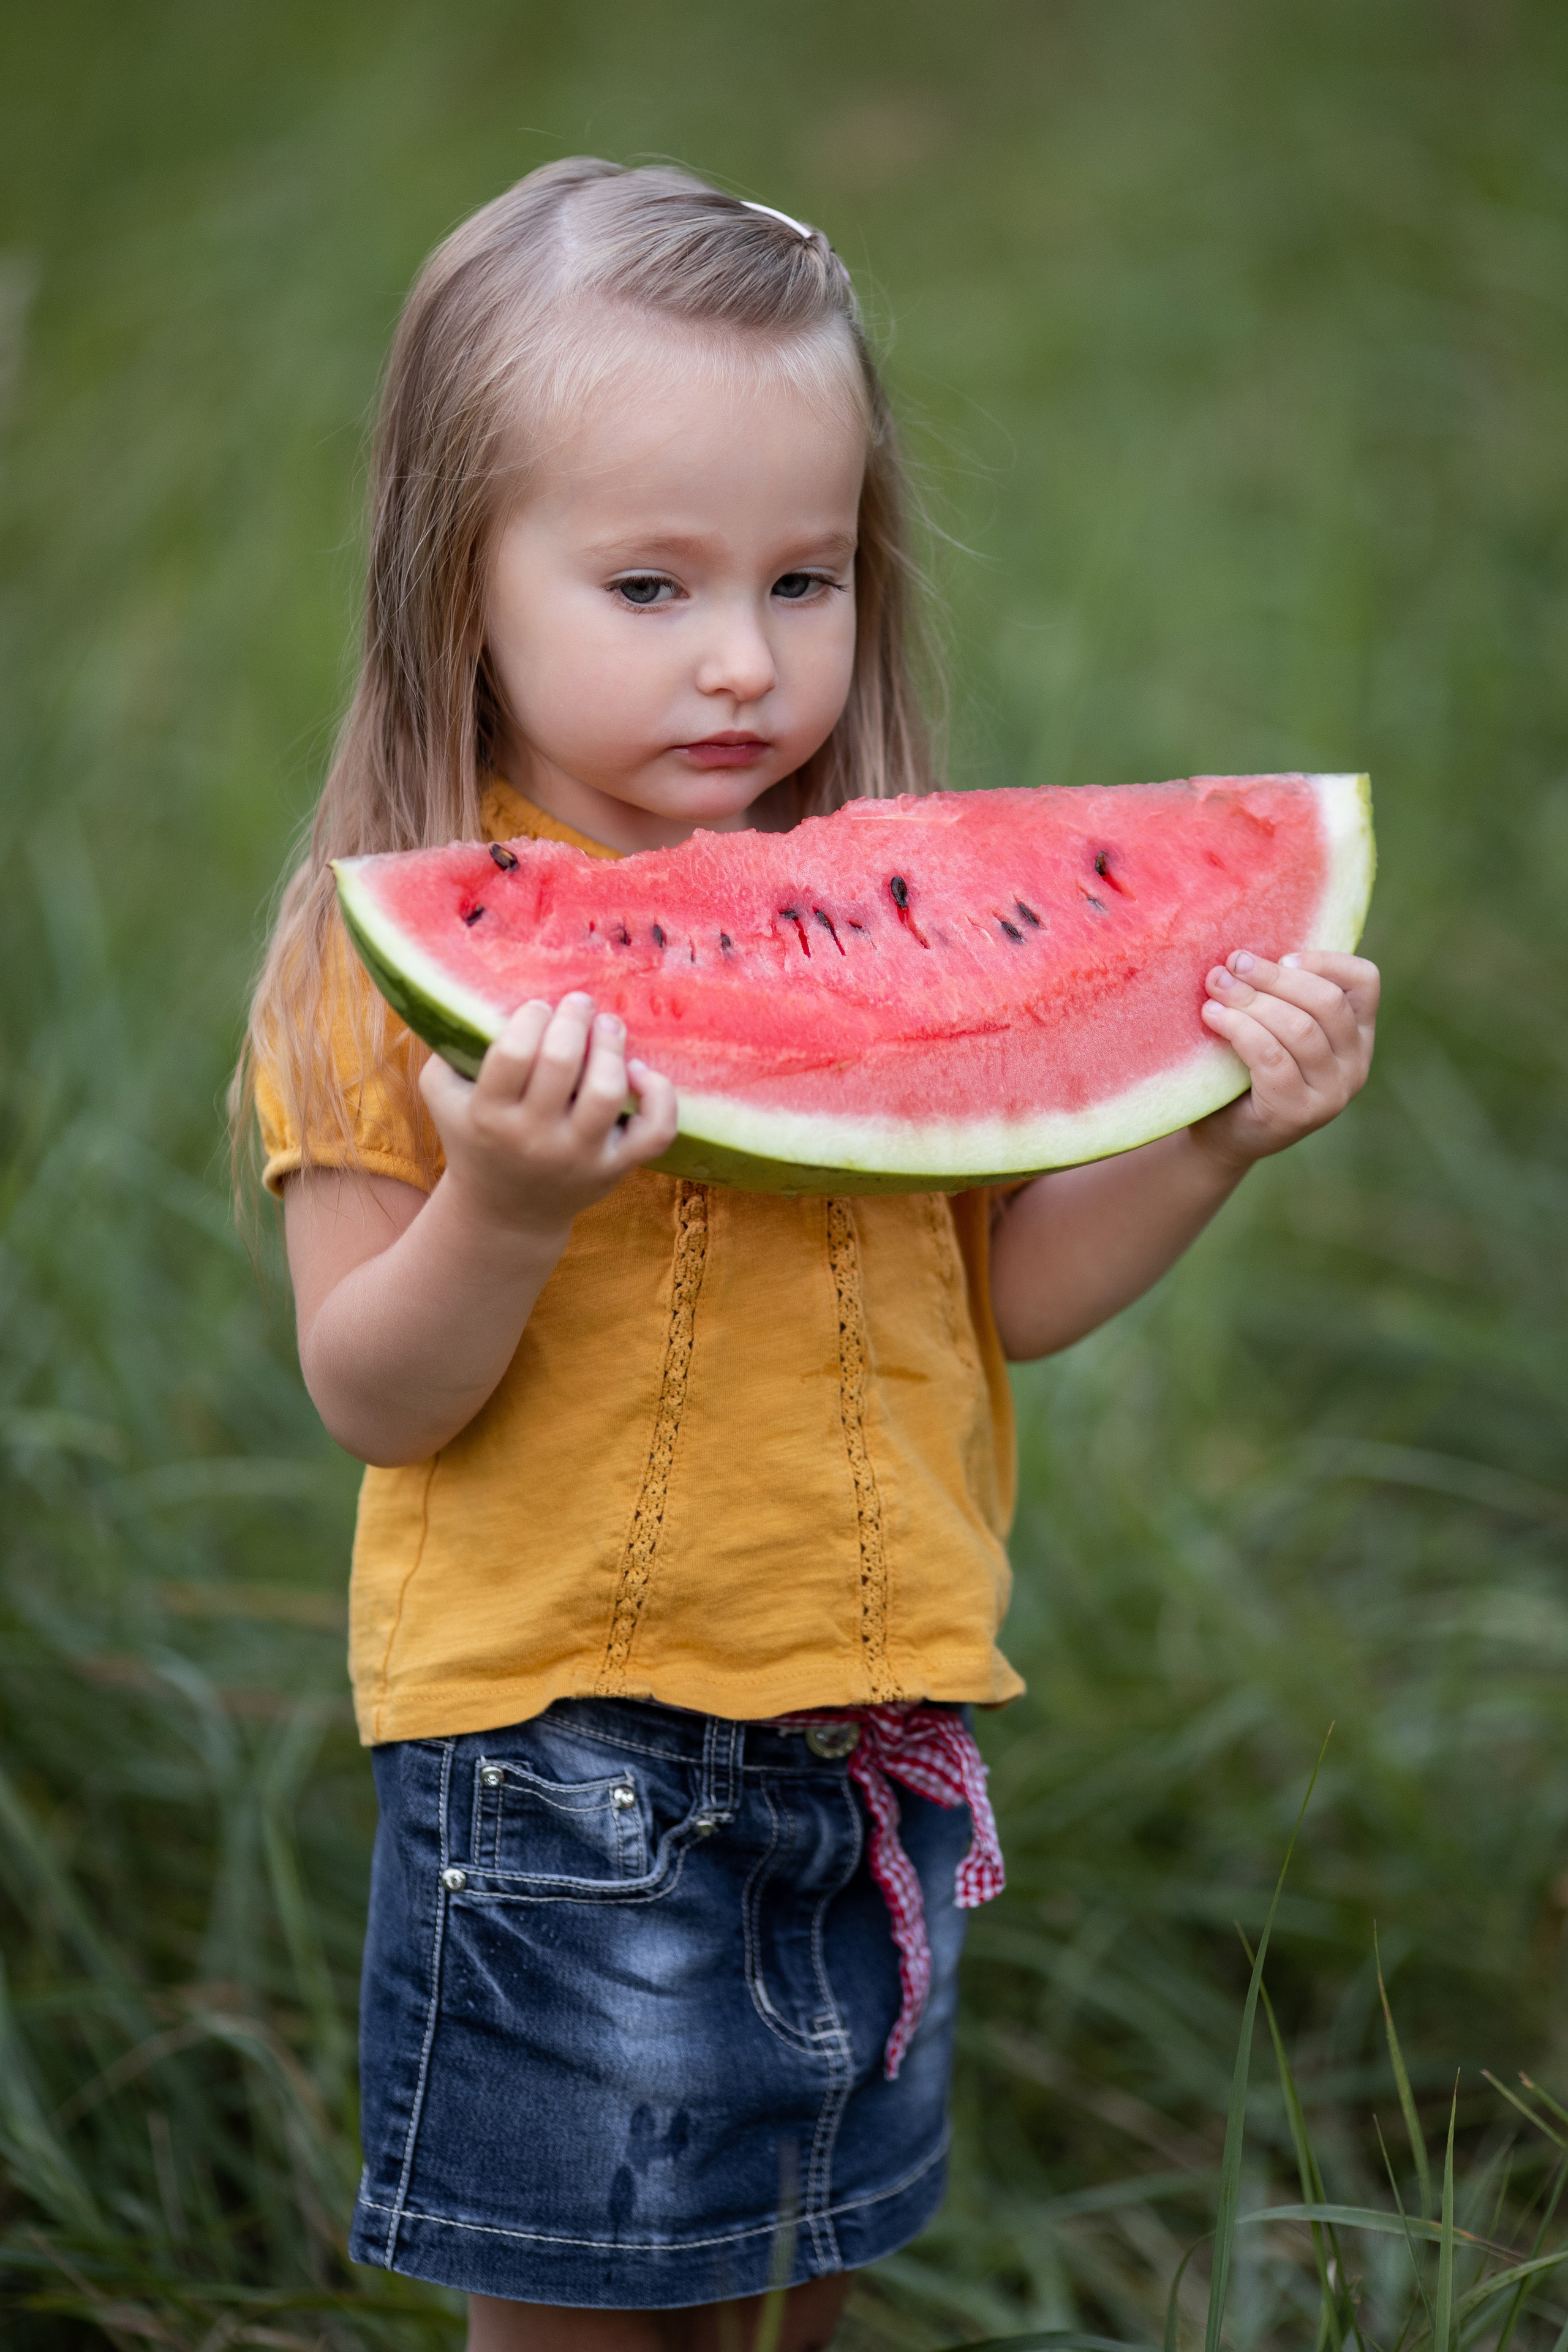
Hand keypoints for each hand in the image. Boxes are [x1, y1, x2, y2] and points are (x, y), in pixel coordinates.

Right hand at [419, 993, 678, 1239]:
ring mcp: (579, 1156)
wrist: (504, 1210)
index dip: (532, 1017)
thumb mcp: (444, 1094)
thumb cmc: (476, 1135)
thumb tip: (477, 989)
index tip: (539, 1007)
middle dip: (574, 1018)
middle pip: (562, 1062)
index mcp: (489, 1116)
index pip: (514, 1052)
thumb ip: (450, 1046)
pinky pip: (655, 1130)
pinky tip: (639, 1072)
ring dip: (612, 1046)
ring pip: (608, 1091)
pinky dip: (658, 1095)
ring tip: (607, 1025)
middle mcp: (534, 1139)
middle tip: (579, 1003)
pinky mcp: (615, 1167)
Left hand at [1193, 947, 1378, 1169]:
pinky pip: (1272, 1058)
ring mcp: (1332, 1093)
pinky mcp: (1299, 1113)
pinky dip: (1240, 1030)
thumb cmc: (1246, 1067)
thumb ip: (1280, 994)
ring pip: (1299, 1029)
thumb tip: (1246, 952)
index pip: (1364, 982)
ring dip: (1251, 1002)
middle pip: (1327, 1002)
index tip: (1280, 955)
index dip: (1324, 960)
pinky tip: (1213, 1017)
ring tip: (1215, 988)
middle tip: (1231, 965)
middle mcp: (1355, 1065)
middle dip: (1274, 977)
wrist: (1223, 1134)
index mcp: (1357, 1034)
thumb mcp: (1274, 1025)